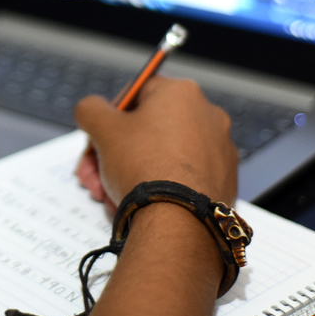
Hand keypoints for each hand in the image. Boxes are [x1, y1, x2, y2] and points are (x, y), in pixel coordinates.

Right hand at [74, 76, 236, 210]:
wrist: (177, 222)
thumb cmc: (144, 168)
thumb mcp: (102, 130)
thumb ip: (91, 109)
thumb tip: (92, 109)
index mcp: (182, 93)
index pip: (137, 92)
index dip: (112, 115)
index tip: (99, 137)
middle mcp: (208, 116)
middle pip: (149, 128)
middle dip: (116, 151)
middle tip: (96, 171)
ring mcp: (219, 150)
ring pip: (163, 155)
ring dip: (132, 171)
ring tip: (112, 193)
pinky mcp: (223, 180)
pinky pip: (182, 178)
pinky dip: (160, 187)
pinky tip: (140, 204)